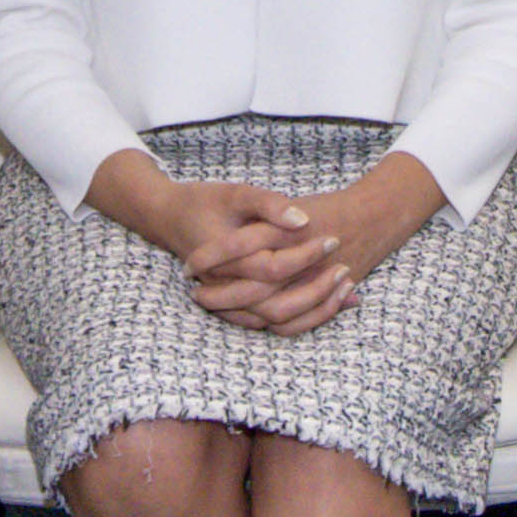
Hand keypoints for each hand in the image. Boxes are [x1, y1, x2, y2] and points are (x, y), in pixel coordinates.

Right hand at [140, 175, 348, 334]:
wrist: (170, 218)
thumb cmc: (204, 201)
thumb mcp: (236, 193)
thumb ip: (269, 204)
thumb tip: (303, 219)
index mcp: (225, 262)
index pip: (274, 267)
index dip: (307, 254)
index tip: (332, 238)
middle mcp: (225, 288)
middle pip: (278, 307)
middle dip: (318, 290)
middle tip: (346, 269)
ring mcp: (228, 302)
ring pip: (276, 322)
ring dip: (314, 311)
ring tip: (346, 287)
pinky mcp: (235, 306)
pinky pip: (271, 324)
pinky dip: (302, 318)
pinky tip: (331, 301)